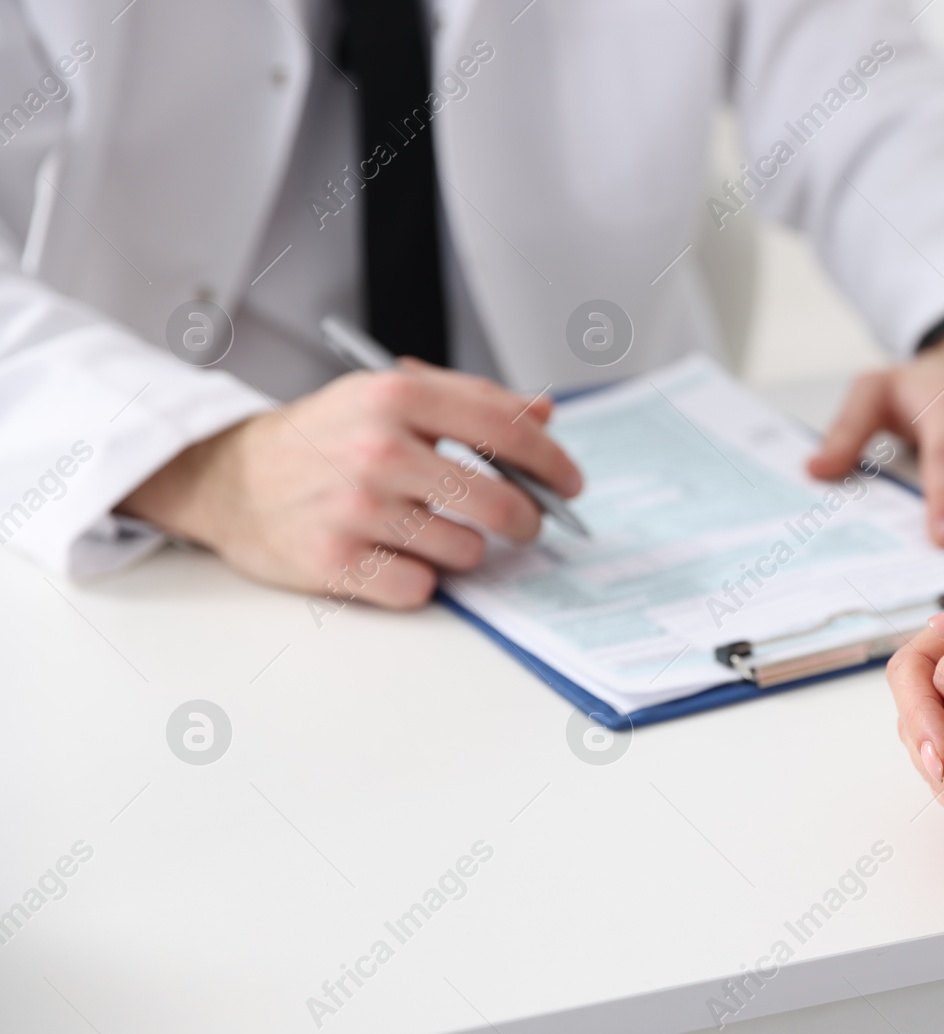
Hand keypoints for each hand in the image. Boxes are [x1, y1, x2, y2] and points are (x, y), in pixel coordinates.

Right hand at [118, 360, 581, 607]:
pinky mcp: (335, 561)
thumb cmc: (323, 438)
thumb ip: (470, 400)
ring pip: (466, 551)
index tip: (571, 483)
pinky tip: (396, 558)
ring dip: (463, 550)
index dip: (552, 462)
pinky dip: (420, 579)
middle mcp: (378, 449)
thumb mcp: (390, 396)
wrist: (231, 478)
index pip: (505, 429)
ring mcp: (355, 507)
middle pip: (498, 502)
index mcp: (398, 395)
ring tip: (430, 532)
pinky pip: (422, 587)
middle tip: (526, 524)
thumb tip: (544, 417)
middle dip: (525, 520)